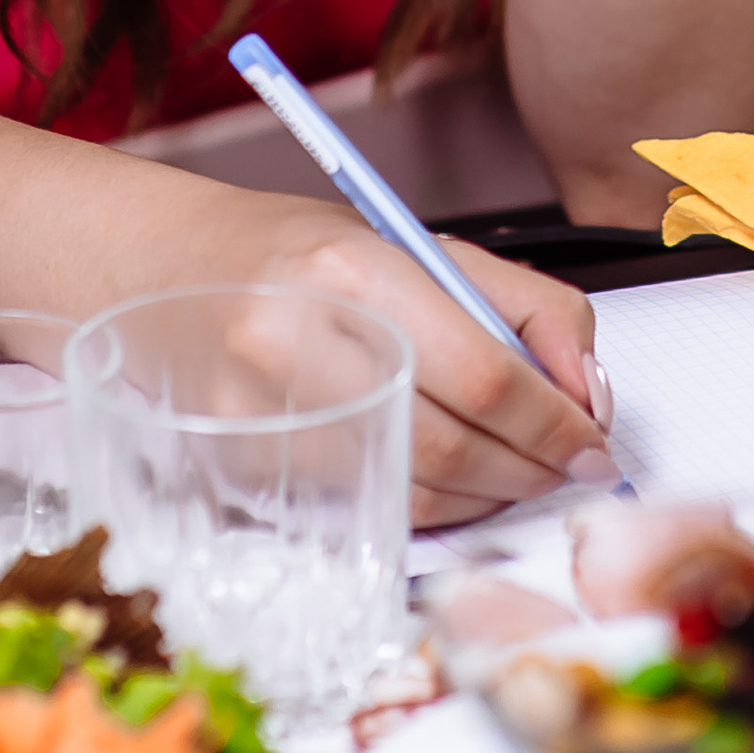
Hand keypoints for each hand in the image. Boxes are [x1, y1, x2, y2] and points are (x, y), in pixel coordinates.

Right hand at [222, 191, 617, 527]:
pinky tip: (448, 479)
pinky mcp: (242, 467)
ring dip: (485, 496)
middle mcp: (297, 340)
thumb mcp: (418, 247)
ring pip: (411, 490)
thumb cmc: (299, 256)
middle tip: (566, 467)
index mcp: (353, 270)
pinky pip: (365, 505)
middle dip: (530, 470)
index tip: (594, 444)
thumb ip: (524, 307)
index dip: (555, 425)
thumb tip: (587, 395)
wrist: (159, 267)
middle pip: (451, 446)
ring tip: (513, 471)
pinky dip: (427, 505)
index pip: (484, 375)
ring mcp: (260, 413)